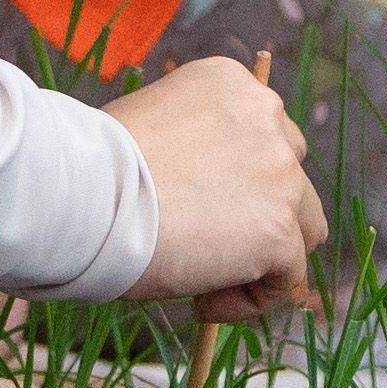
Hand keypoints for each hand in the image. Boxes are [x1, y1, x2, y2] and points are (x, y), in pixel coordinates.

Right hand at [107, 60, 321, 320]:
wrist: (84, 194)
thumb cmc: (93, 167)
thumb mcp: (153, 126)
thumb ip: (195, 146)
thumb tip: (201, 194)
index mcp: (234, 84)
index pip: (261, 136)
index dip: (233, 181)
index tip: (190, 208)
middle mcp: (268, 119)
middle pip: (289, 177)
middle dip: (257, 214)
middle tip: (202, 246)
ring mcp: (280, 175)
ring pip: (303, 227)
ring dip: (263, 258)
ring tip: (207, 282)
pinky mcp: (279, 231)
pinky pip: (286, 281)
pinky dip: (250, 300)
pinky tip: (202, 303)